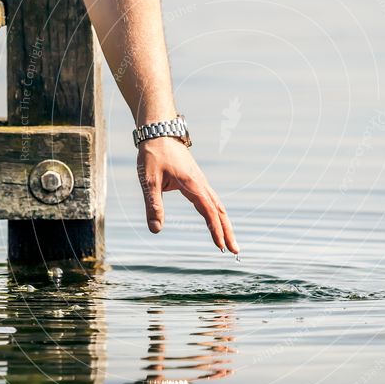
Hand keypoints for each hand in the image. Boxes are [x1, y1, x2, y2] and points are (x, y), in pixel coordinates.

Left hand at [137, 137, 238, 253]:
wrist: (159, 132)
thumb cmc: (153, 154)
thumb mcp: (149, 181)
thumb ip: (153, 205)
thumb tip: (156, 229)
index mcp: (192, 184)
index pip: (208, 211)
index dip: (216, 230)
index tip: (221, 246)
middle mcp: (200, 183)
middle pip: (219, 210)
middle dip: (228, 231)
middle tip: (235, 251)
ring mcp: (200, 181)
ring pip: (217, 205)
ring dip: (224, 223)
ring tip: (229, 241)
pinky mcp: (196, 180)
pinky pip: (211, 199)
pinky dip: (217, 213)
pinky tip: (216, 221)